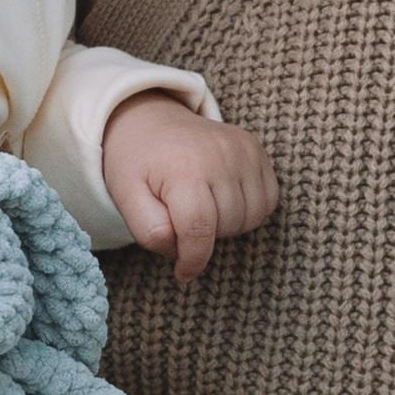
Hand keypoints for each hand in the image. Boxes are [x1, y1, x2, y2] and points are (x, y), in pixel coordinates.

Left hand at [102, 93, 276, 282]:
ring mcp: (242, 149)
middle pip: (228, 226)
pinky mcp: (255, 148)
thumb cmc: (137, 164)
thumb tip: (181, 253)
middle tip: (182, 217)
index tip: (182, 273)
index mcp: (184, 168)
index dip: (192, 260)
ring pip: (252, 218)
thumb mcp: (125, 197)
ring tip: (202, 206)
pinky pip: (268, 200)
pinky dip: (249, 209)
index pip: (199, 230)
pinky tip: (222, 197)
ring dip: (228, 224)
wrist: (150, 122)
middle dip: (205, 236)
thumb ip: (148, 231)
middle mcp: (219, 155)